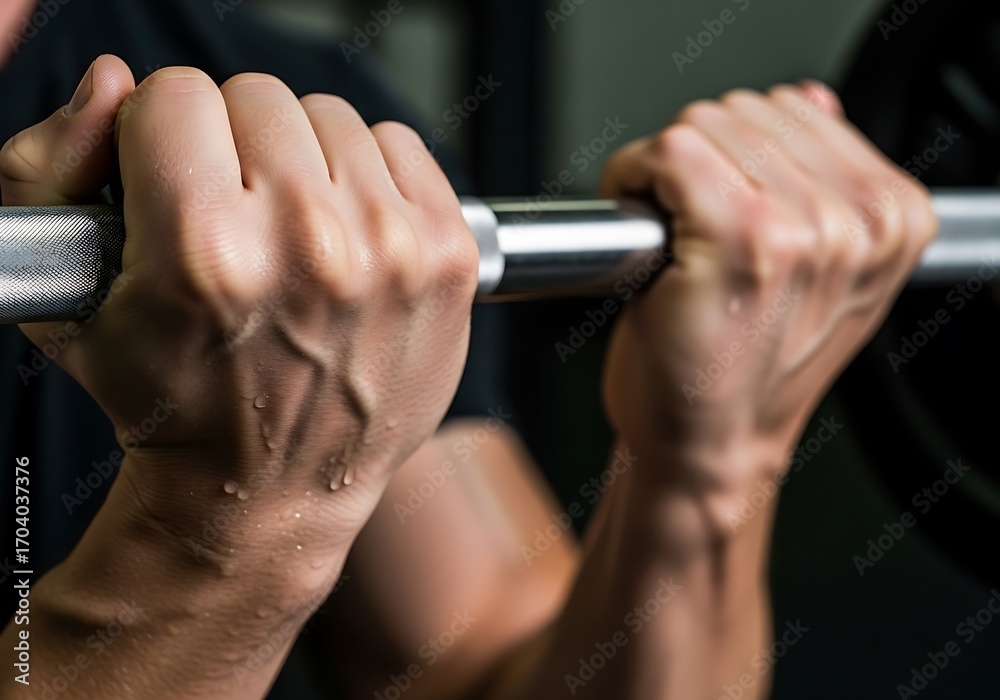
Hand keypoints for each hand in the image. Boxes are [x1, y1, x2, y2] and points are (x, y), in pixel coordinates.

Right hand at [1, 56, 479, 581]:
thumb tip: (114, 83)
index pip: (175, 94)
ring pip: (332, 117)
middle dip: (235, 149)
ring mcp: (393, 248)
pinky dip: (373, 177)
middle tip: (238, 221)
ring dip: (306, 163)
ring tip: (295, 237)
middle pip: (258, 97)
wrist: (274, 490)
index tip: (175, 184)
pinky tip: (350, 237)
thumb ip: (50, 170)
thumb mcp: (72, 306)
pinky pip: (402, 144)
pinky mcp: (449, 253)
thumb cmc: (177, 408)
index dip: (162, 138)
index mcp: (206, 253)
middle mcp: (310, 244)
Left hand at [598, 82, 935, 486]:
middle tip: (686, 229)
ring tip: (673, 239)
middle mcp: (858, 220)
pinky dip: (634, 179)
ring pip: (705, 126)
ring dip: (665, 172)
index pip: (794, 111)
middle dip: (698, 160)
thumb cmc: (741, 370)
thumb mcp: (813, 274)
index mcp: (892, 219)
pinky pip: (671, 154)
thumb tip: (811, 103)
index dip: (733, 153)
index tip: (714, 201)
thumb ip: (821, 182)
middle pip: (745, 111)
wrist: (709, 445)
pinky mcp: (739, 239)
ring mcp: (802, 228)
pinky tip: (644, 234)